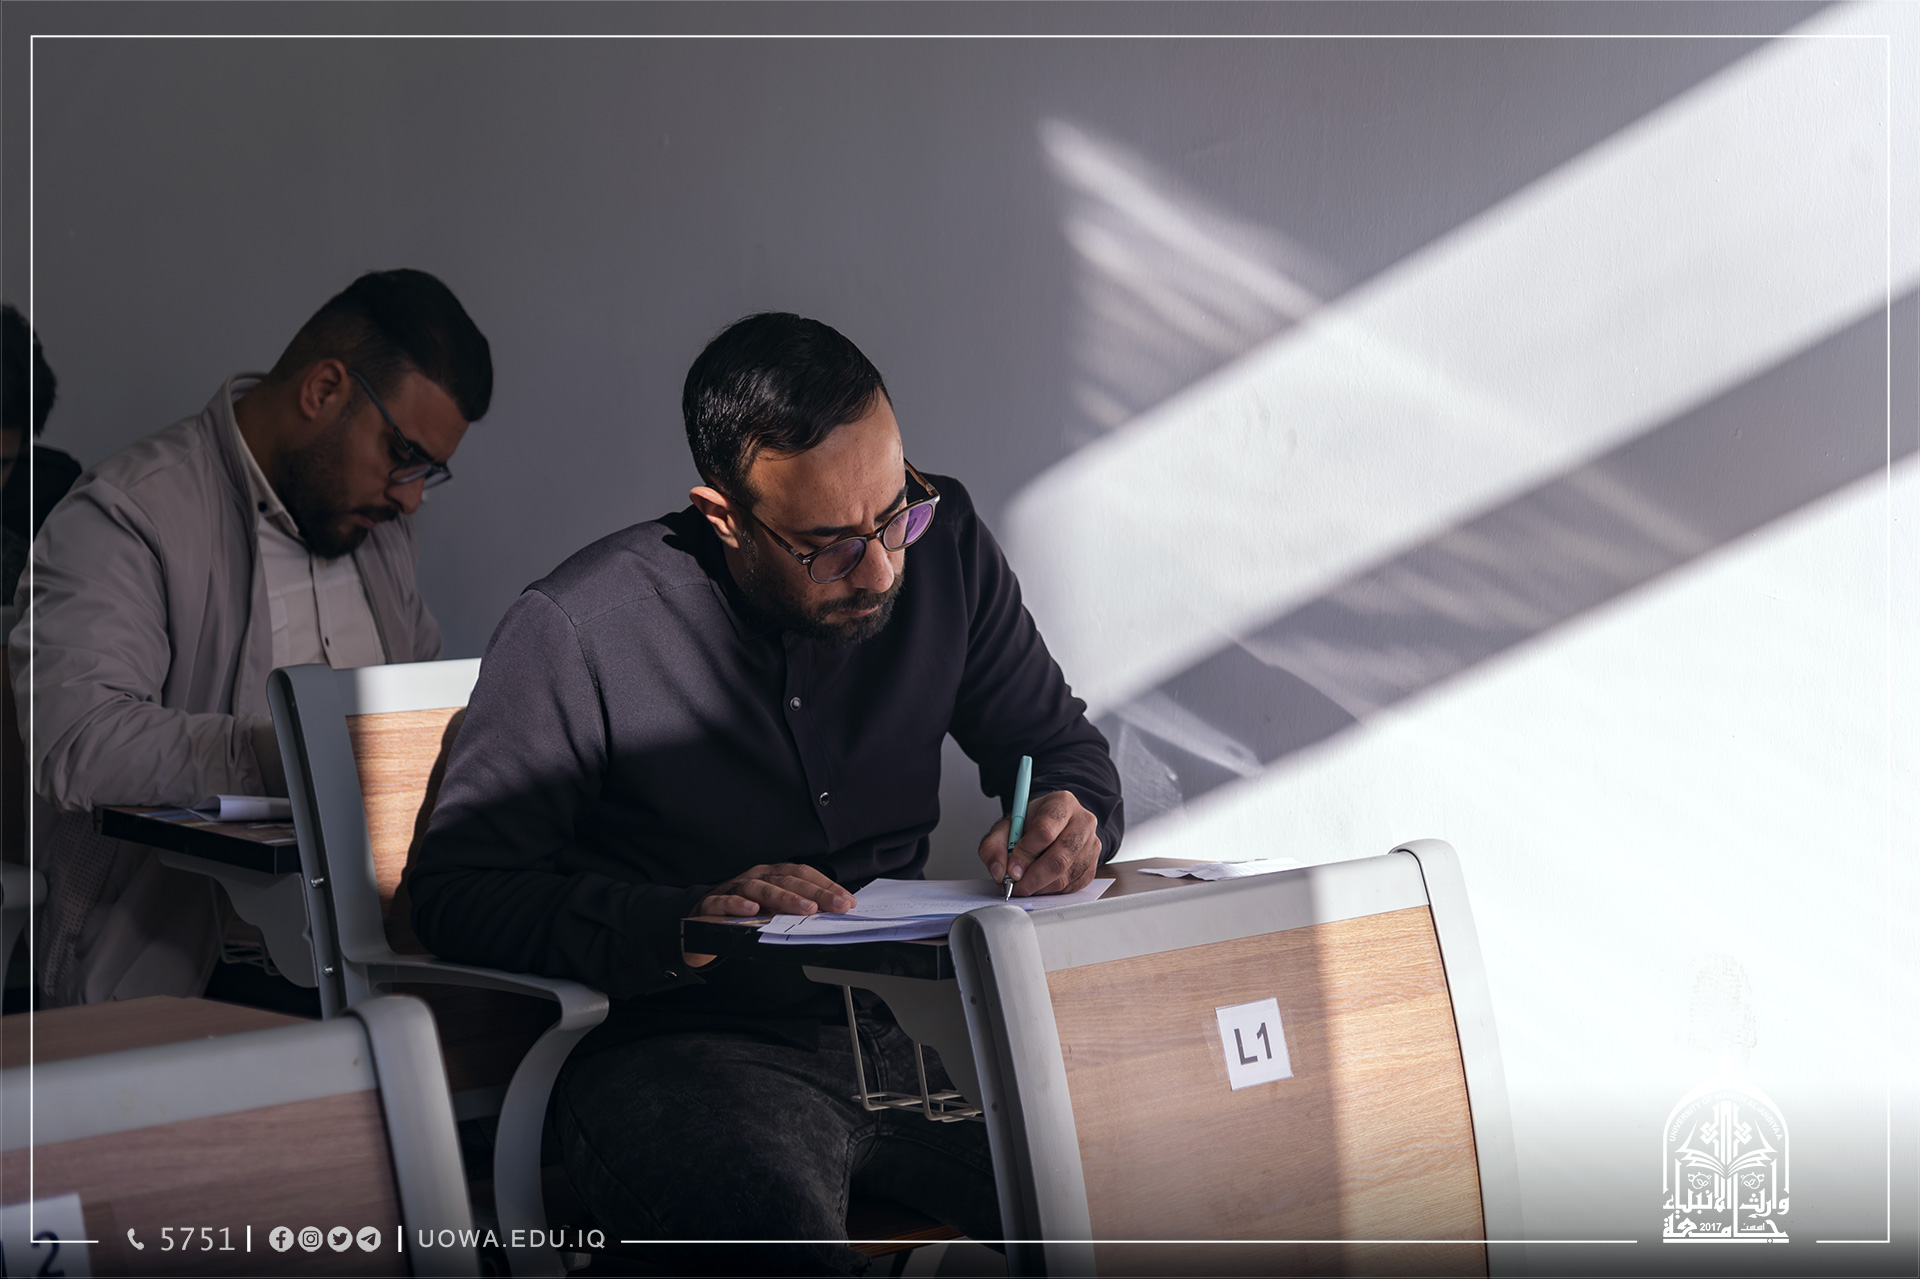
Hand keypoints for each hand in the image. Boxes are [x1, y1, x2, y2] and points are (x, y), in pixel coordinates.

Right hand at [683, 863, 856, 966]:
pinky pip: (723, 902)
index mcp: (771, 875)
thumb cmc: (740, 915)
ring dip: (784, 898)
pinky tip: (752, 910)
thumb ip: (795, 910)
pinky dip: (737, 905)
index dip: (826, 886)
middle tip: (836, 906)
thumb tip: (831, 914)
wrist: (696, 923)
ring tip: (805, 909)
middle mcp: (754, 877)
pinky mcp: (710, 905)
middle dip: (815, 893)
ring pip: (760, 888)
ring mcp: (732, 889)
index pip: (802, 874)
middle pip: (786, 880)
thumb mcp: (771, 910)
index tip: (847, 901)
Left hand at [977, 790, 1099, 897]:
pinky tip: (1040, 882)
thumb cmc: (1032, 823)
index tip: (1011, 868)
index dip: (1025, 853)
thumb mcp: (1007, 826)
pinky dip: (1051, 891)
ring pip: (1065, 877)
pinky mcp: (1092, 866)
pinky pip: (1071, 887)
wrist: (1054, 825)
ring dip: (1040, 887)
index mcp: (1062, 803)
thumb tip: (999, 872)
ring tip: (1025, 882)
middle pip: (1059, 858)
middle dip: (1032, 878)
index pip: (1045, 831)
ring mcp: (1092, 845)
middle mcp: (1083, 822)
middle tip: (1015, 885)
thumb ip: (994, 846)